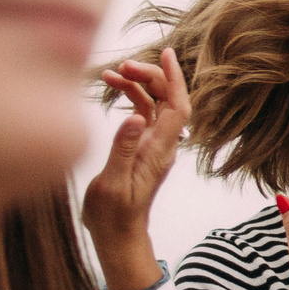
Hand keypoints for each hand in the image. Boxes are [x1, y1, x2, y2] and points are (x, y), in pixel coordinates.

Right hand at [82, 48, 191, 289]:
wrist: (117, 236)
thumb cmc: (113, 215)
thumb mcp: (114, 183)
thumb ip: (123, 149)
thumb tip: (135, 116)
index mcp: (159, 150)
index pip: (177, 106)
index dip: (174, 78)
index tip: (167, 53)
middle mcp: (161, 144)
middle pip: (167, 99)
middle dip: (150, 75)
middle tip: (123, 64)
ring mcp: (152, 144)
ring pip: (153, 104)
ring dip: (137, 84)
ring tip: (111, 73)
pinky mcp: (140, 147)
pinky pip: (141, 113)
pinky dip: (129, 97)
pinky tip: (112, 88)